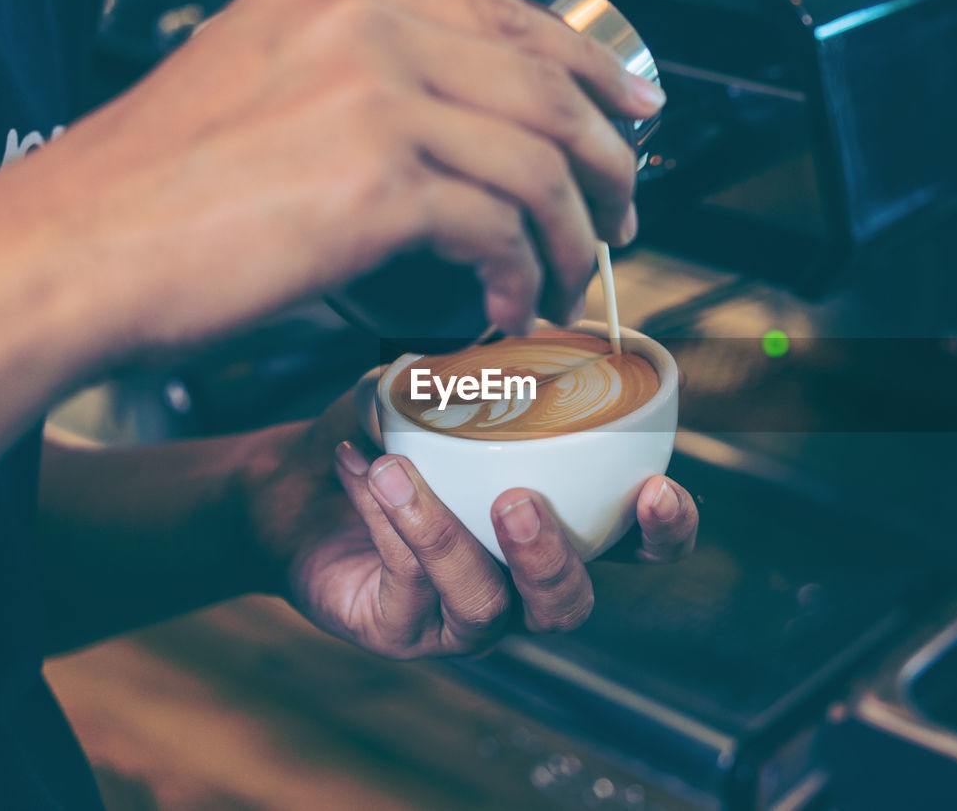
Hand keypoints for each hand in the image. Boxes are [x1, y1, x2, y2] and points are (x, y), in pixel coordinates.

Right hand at [37, 0, 662, 353]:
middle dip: (604, 160)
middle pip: (541, 84)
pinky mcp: (375, 184)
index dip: (585, 71)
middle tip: (624, 215)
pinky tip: (508, 307)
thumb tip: (439, 134)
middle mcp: (355, 29)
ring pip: (536, 161)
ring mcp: (368, 99)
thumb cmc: (148, 199)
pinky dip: (522, 276)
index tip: (630, 115)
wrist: (68, 255)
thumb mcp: (253, 98)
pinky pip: (499, 230)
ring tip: (575, 280)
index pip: (501, 19)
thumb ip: (346, 91)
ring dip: (574, 233)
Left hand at [245, 390, 697, 657]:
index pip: (635, 547)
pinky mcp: (404, 633)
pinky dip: (389, 528)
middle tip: (517, 502)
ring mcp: (463, 616)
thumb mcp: (434, 393)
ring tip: (397, 476)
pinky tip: (366, 472)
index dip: (664, 531)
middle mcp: (519, 583)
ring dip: (445, 538)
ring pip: (486, 606)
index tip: (655, 488)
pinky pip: (409, 591)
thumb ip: (482, 365)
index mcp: (556, 528)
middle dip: (552, 558)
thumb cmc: (383, 439)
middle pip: (568, 604)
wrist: (292, 483)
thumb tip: (510, 322)